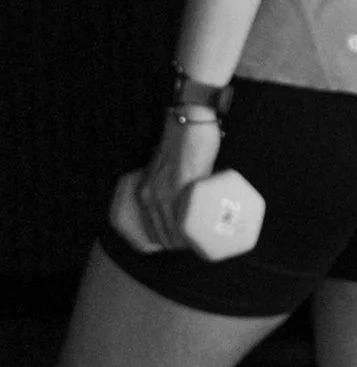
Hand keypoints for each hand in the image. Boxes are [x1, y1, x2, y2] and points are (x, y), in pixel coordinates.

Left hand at [126, 109, 221, 252]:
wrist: (189, 121)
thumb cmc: (182, 144)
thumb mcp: (165, 171)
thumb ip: (169, 187)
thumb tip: (185, 205)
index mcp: (144, 191)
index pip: (153, 229)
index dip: (168, 241)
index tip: (182, 244)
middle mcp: (150, 194)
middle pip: (163, 233)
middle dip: (179, 245)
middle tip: (196, 245)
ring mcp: (166, 190)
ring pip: (174, 229)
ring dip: (187, 241)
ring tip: (203, 241)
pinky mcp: (183, 183)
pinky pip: (186, 215)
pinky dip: (194, 228)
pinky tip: (203, 233)